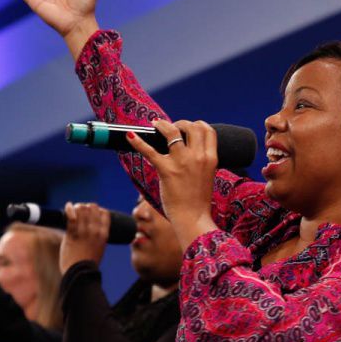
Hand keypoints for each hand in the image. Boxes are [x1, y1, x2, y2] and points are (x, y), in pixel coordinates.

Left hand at [59, 203, 109, 272]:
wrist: (80, 274)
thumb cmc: (87, 264)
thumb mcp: (99, 249)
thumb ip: (96, 237)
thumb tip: (90, 228)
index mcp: (104, 235)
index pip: (105, 213)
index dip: (97, 210)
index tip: (90, 213)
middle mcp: (95, 231)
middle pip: (93, 207)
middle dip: (85, 207)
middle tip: (79, 212)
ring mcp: (84, 232)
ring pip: (82, 209)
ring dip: (76, 207)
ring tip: (73, 211)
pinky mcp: (72, 234)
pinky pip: (71, 216)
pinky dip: (69, 209)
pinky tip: (68, 207)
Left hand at [124, 119, 219, 248]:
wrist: (193, 219)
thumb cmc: (198, 201)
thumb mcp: (207, 176)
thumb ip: (200, 162)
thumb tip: (188, 153)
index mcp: (211, 158)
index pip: (207, 130)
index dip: (196, 124)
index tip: (187, 128)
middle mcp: (198, 156)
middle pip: (191, 126)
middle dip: (180, 123)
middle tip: (170, 128)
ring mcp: (182, 162)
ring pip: (171, 131)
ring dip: (162, 125)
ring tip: (155, 125)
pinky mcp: (166, 170)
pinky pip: (150, 151)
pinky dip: (138, 141)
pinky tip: (129, 136)